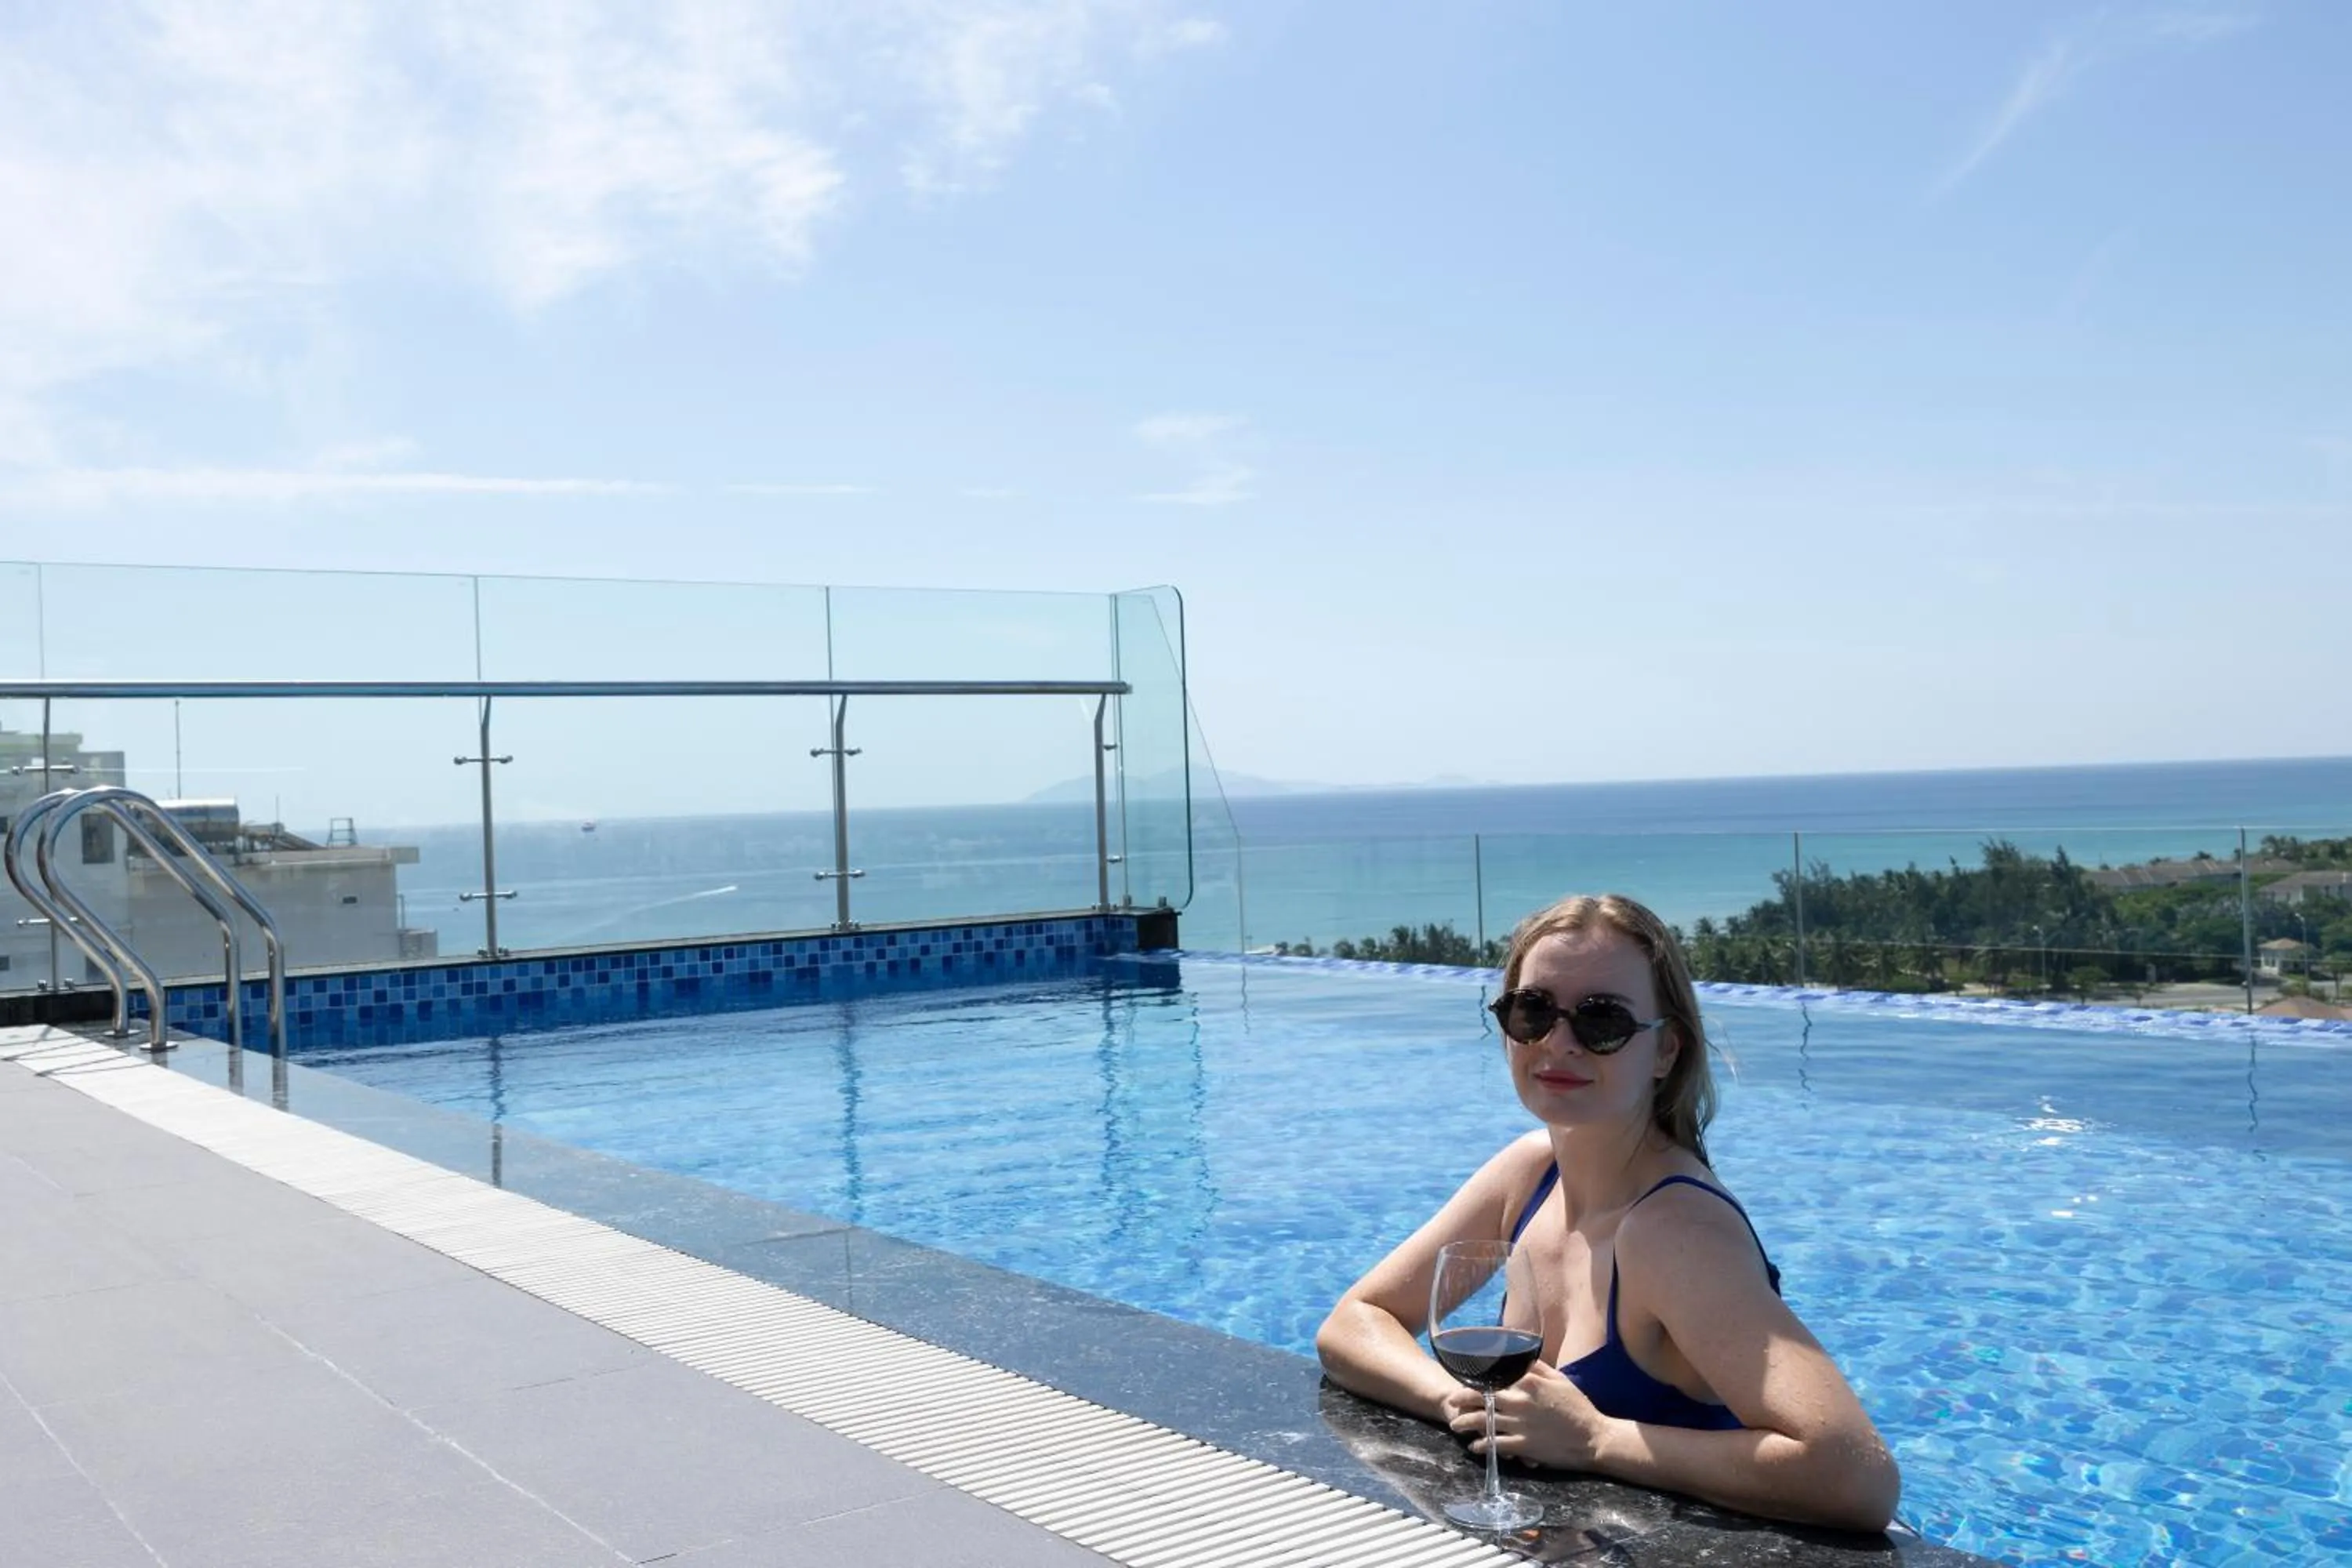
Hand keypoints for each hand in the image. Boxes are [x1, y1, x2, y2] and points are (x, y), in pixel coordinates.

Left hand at [1443, 1361, 1615, 1472]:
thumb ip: (1537, 1367)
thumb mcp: (1560, 1379)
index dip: (1476, 1378)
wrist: (1594, 1438)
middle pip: (1482, 1398)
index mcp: (1528, 1382)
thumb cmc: (1578, 1407)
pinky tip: (1475, 1447)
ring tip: (1456, 1425)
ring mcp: (1520, 1424)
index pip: (1494, 1377)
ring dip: (1466, 1423)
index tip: (1464, 1380)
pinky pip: (1496, 1445)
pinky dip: (1482, 1445)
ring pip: (1484, 1422)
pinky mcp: (1524, 1446)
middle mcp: (1520, 1401)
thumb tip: (1520, 1356)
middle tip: (1451, 1402)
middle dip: (1462, 1399)